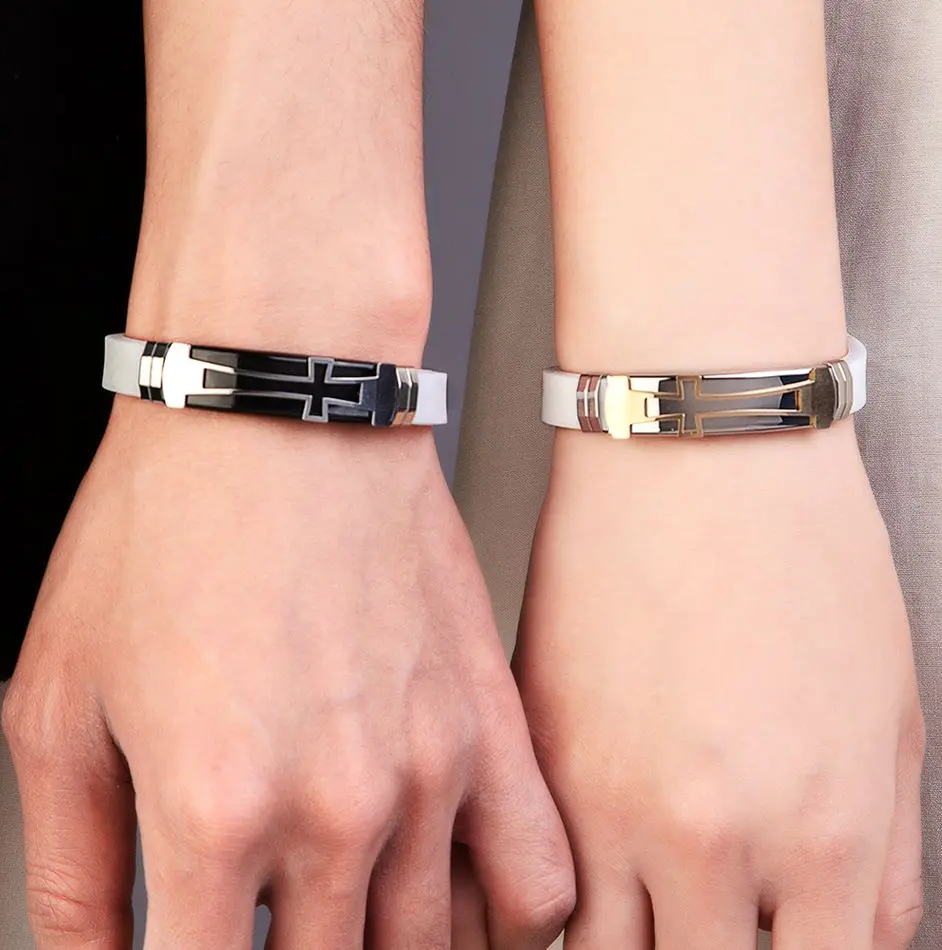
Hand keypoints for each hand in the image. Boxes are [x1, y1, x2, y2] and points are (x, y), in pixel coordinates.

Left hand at [3, 401, 573, 949]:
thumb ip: (72, 869)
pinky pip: (535, 881)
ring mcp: (432, 769)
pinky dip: (505, 927)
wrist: (282, 412)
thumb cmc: (172, 525)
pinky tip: (456, 907)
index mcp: (217, 809)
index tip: (190, 949)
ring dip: (377, 947)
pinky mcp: (488, 723)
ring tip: (342, 912)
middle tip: (259, 915)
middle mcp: (339, 806)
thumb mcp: (64, 700)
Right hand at [515, 423, 924, 949]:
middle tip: (710, 927)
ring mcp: (603, 796)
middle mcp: (702, 837)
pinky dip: (564, 893)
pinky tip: (588, 866)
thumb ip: (883, 858)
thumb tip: (857, 934)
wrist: (696, 452)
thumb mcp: (892, 716)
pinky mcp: (539, 748)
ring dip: (628, 940)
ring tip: (646, 905)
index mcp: (819, 837)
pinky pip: (539, 870)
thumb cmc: (801, 554)